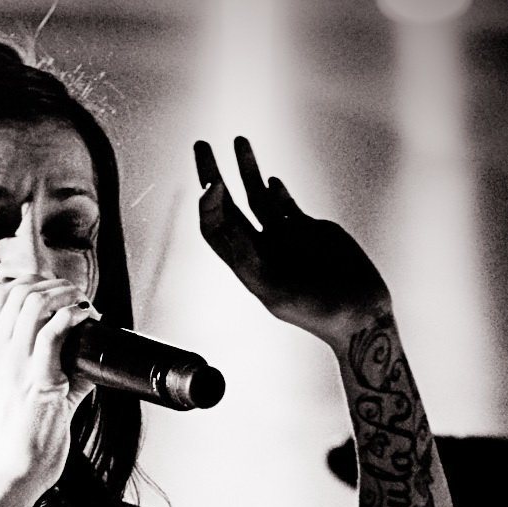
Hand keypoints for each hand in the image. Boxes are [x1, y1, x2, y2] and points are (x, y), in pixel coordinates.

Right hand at [0, 277, 95, 500]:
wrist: (10, 472)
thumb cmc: (16, 442)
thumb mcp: (17, 399)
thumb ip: (49, 374)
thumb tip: (86, 364)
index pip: (0, 298)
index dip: (29, 283)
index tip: (54, 290)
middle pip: (19, 292)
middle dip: (54, 284)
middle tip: (76, 295)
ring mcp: (15, 366)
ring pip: (36, 303)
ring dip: (67, 295)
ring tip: (84, 304)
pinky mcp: (39, 381)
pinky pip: (54, 332)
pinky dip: (75, 318)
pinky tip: (88, 321)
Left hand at [195, 137, 391, 350]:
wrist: (358, 312)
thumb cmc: (317, 313)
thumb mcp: (277, 294)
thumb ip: (251, 264)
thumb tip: (228, 234)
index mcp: (247, 265)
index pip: (216, 229)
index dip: (209, 206)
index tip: (213, 183)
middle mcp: (261, 248)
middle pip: (227, 206)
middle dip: (212, 176)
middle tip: (202, 146)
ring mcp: (284, 237)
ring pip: (257, 197)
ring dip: (246, 170)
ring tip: (239, 141)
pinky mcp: (309, 229)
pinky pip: (285, 205)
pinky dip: (276, 190)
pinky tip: (269, 179)